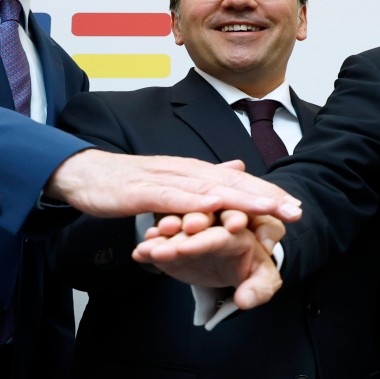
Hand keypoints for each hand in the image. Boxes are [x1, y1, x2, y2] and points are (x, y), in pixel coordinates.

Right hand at [45, 150, 301, 221]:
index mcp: (193, 172)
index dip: (267, 194)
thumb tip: (239, 167)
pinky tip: (216, 208)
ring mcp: (166, 180)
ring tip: (269, 209)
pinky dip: (197, 203)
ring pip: (210, 189)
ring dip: (241, 198)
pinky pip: (174, 199)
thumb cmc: (126, 183)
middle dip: (266, 197)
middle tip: (296, 211)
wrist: (83, 174)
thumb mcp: (171, 182)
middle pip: (232, 183)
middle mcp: (185, 171)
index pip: (237, 182)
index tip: (295, 208)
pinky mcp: (145, 191)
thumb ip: (204, 178)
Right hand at [133, 210, 284, 309]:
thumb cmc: (253, 272)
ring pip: (176, 231)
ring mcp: (193, 234)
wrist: (237, 270)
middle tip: (163, 243)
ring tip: (148, 248)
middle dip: (178, 235)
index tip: (186, 249)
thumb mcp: (262, 281)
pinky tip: (139, 253)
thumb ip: (257, 290)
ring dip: (162, 239)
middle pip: (196, 226)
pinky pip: (164, 242)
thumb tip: (244, 300)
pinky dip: (151, 248)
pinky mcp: (178, 243)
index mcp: (239, 232)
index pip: (222, 234)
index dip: (204, 240)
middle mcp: (214, 226)